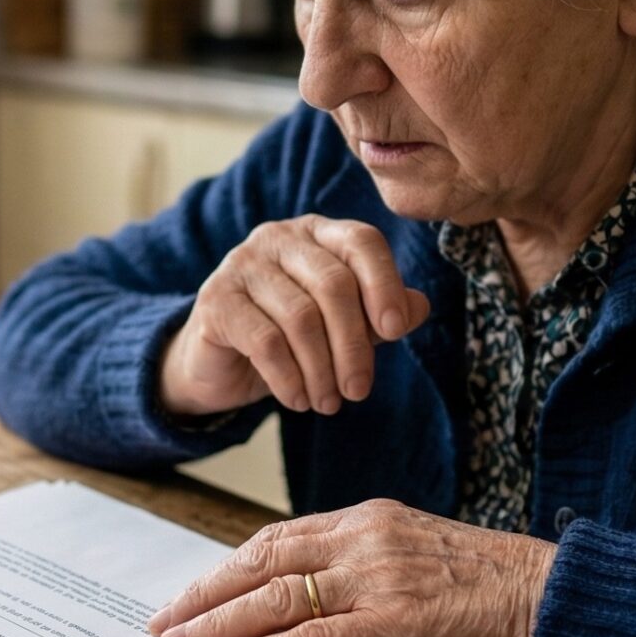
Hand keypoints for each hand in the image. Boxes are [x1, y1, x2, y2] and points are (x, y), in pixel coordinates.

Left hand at [146, 500, 555, 636]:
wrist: (552, 597)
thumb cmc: (493, 586)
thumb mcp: (417, 557)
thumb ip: (363, 569)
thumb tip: (307, 602)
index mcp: (368, 520)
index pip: (276, 539)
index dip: (226, 569)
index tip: (191, 594)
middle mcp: (365, 540)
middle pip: (261, 561)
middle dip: (205, 594)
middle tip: (162, 623)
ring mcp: (378, 578)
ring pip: (276, 596)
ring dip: (218, 623)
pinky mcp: (396, 620)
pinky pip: (315, 636)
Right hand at [160, 217, 430, 417]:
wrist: (220, 362)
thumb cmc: (290, 338)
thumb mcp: (343, 326)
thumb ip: (381, 314)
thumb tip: (419, 307)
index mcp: (318, 233)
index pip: (361, 242)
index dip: (384, 284)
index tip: (395, 332)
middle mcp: (278, 238)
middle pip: (333, 284)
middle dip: (353, 346)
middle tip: (358, 391)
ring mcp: (242, 265)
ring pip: (300, 317)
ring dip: (321, 370)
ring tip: (328, 403)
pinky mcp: (216, 300)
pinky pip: (265, 342)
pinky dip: (289, 378)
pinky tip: (298, 400)